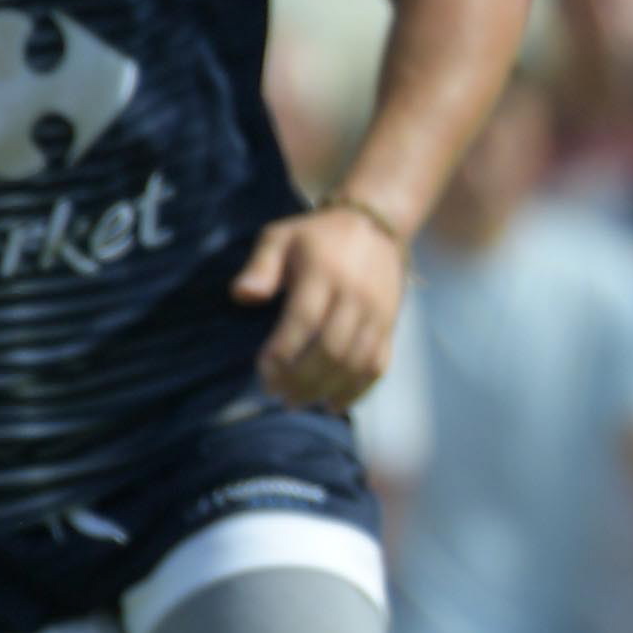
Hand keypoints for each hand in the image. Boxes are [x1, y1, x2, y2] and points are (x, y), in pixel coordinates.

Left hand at [231, 199, 409, 407]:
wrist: (375, 227)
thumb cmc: (315, 237)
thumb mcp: (280, 237)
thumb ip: (259, 265)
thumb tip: (242, 296)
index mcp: (324, 274)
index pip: (303, 322)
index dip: (282, 352)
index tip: (262, 370)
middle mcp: (355, 296)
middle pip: (330, 349)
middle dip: (301, 379)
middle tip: (277, 394)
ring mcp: (378, 314)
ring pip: (355, 363)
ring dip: (325, 389)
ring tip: (298, 402)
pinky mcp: (390, 326)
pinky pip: (378, 365)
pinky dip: (357, 390)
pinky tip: (334, 404)